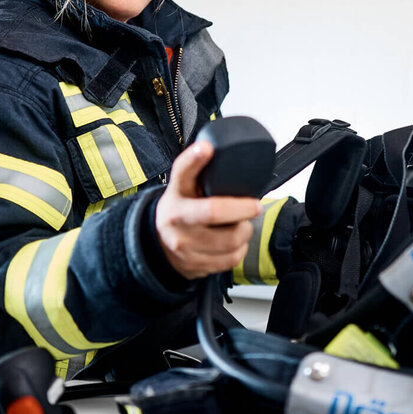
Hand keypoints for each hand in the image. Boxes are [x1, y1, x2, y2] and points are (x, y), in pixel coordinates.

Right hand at [155, 141, 262, 279]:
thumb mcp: (184, 187)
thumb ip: (199, 171)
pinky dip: (240, 249)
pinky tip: (234, 242)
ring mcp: (183, 245)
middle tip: (254, 206)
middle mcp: (176, 219)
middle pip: (214, 211)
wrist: (158, 244)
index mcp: (176, 193)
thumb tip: (220, 151)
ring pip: (229, 239)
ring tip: (242, 225)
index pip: (182, 172)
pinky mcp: (194, 265)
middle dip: (242, 208)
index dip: (194, 159)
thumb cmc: (180, 209)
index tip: (206, 148)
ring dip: (244, 231)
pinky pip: (230, 258)